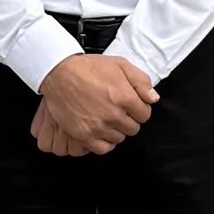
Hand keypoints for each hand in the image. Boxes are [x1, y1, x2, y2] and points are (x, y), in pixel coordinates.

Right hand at [33, 50, 156, 157]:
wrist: (60, 73)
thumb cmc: (88, 68)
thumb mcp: (120, 64)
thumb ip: (141, 81)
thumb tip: (153, 98)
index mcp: (125, 97)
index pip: (145, 115)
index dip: (139, 109)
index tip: (131, 106)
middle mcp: (114, 115)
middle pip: (133, 128)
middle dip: (128, 119)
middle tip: (117, 110)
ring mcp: (98, 126)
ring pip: (119, 138)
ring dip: (116, 130)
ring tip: (106, 118)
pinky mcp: (84, 135)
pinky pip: (103, 148)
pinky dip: (105, 142)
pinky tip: (102, 132)